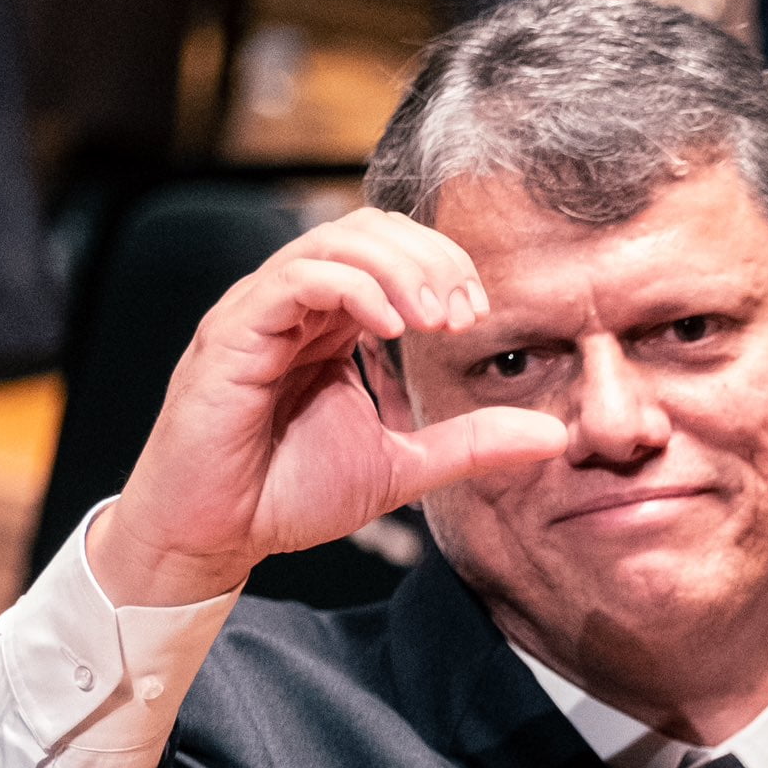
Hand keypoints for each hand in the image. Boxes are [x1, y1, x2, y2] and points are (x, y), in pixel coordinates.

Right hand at [88, 207, 568, 606]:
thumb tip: (553, 436)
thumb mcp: (402, 467)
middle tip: (464, 313)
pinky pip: (296, 280)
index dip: (443, 267)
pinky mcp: (233, 333)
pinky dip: (351, 289)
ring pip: (334, 242)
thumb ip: (471, 444)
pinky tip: (390, 327)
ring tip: (435, 316)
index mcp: (332, 322)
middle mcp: (296, 304)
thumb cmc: (286, 496)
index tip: (477, 316)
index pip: (394, 252)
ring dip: (398, 269)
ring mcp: (261, 312)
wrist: (214, 536)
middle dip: (430, 260)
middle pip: (370, 231)